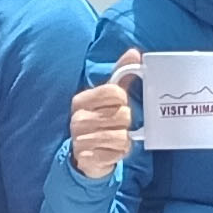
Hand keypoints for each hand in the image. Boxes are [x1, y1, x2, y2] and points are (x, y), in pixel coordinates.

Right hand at [66, 62, 137, 180]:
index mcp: (81, 100)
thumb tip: (134, 54)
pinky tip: (111, 151)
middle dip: (126, 122)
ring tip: (115, 138)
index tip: (118, 105)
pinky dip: (119, 153)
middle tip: (118, 125)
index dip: (123, 100)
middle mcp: (78, 118)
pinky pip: (117, 153)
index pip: (115, 92)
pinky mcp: (86, 158)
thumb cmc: (100, 121)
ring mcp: (80, 139)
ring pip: (122, 136)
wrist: (84, 156)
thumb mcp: (108, 97)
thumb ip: (121, 74)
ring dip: (124, 139)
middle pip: (123, 115)